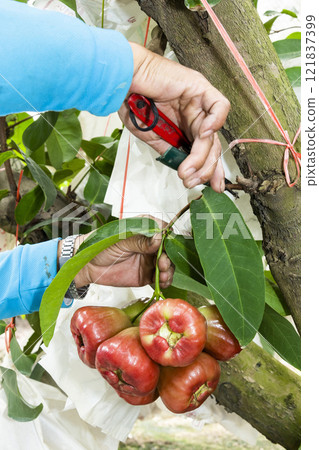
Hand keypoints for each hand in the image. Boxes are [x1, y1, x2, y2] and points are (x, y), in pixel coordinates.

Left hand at [67, 230, 173, 289]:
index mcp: (144, 229)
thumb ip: (139, 241)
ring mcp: (149, 260)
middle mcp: (150, 244)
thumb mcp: (120, 240)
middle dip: (168, 257)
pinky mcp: (146, 275)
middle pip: (168, 249)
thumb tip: (159, 239)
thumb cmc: (100, 246)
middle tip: (162, 263)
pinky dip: (164, 280)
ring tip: (162, 274)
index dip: (168, 237)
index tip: (167, 244)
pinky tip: (162, 281)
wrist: (87, 265)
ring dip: (168, 270)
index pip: (162, 229)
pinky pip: (160, 278)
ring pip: (166, 264)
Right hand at [119, 42, 229, 192]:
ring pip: (212, 134)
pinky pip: (219, 106)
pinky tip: (204, 134)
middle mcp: (195, 115)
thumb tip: (182, 167)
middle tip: (192, 180)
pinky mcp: (200, 88)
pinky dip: (216, 121)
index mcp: (184, 125)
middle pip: (211, 145)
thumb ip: (167, 149)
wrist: (122, 78)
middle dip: (206, 168)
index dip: (208, 169)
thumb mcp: (150, 134)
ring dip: (201, 155)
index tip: (208, 186)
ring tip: (187, 169)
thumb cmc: (131, 100)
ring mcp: (199, 102)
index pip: (204, 150)